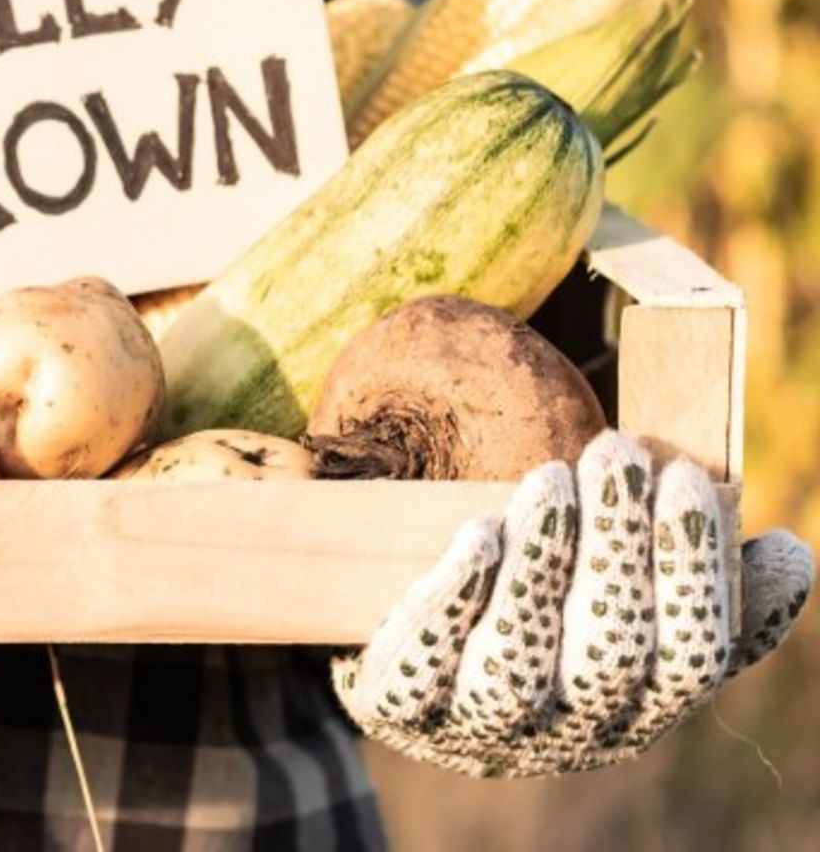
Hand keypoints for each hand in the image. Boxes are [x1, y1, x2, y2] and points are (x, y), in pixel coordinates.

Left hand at [334, 433, 811, 777]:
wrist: (414, 672)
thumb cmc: (547, 628)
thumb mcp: (629, 619)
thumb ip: (707, 595)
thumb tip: (790, 557)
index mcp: (638, 707)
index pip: (690, 657)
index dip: (695, 572)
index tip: (686, 477)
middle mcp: (567, 729)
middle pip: (609, 654)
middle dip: (619, 549)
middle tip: (618, 451)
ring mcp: (480, 724)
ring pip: (520, 662)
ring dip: (541, 567)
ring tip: (550, 480)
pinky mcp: (401, 705)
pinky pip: (423, 663)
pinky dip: (454, 598)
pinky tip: (479, 534)